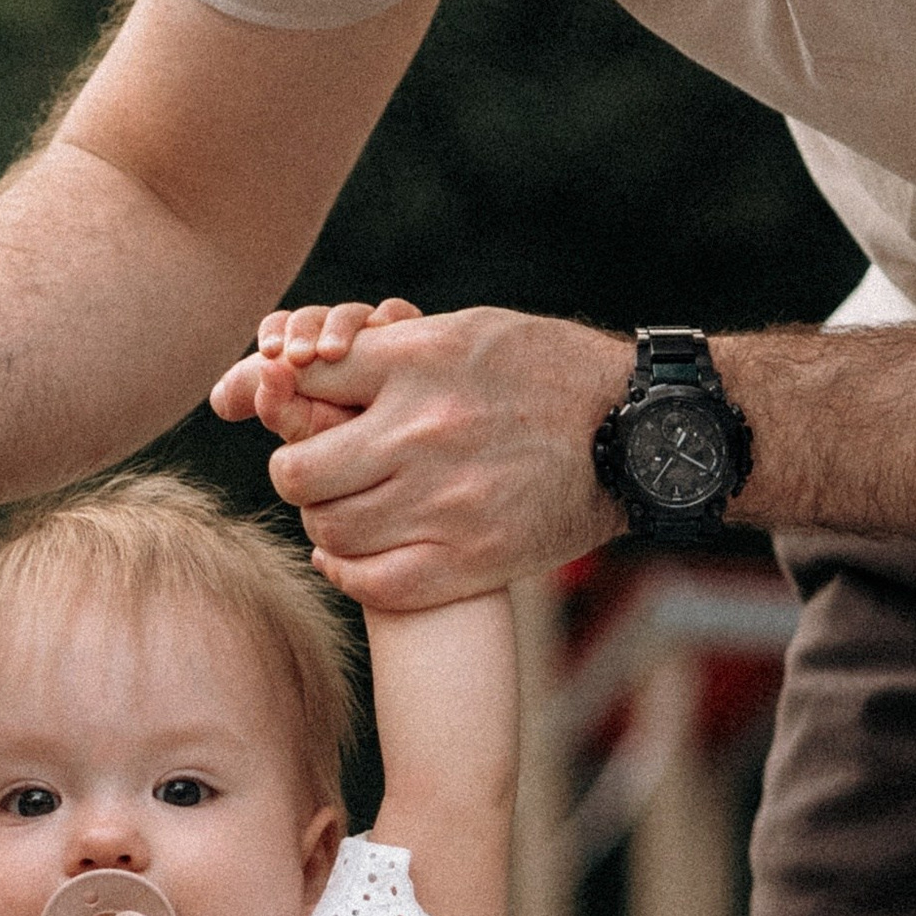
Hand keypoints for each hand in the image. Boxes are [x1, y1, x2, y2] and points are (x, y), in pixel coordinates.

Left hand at [212, 303, 627, 608]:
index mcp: (419, 362)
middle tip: (315, 471)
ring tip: (345, 508)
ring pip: (329, 529)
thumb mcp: (467, 332)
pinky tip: (349, 556)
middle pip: (298, 469)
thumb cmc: (546, 372)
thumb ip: (388, 351)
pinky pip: (373, 583)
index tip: (286, 407)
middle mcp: (424, 431)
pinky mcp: (470, 560)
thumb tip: (303, 365)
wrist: (636, 434)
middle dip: (295, 471)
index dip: (279, 394)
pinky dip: (347, 572)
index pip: (305, 378)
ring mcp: (445, 502)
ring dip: (324, 522)